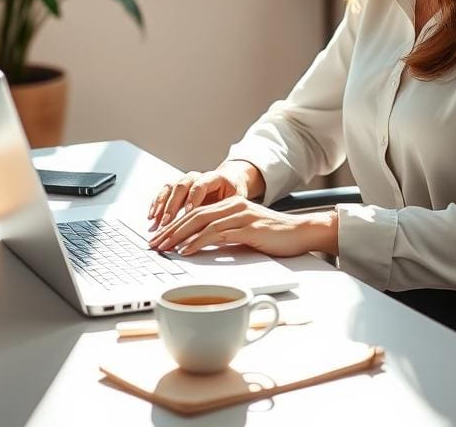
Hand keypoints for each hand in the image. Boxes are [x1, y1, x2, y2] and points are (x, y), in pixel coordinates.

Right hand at [147, 161, 263, 231]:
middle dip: (173, 206)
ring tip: (156, 222)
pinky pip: (164, 192)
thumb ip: (228, 210)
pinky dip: (156, 204)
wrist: (231, 181)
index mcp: (214, 177)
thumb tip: (220, 229)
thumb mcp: (237, 200)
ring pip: (170, 188)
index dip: (193, 199)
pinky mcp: (178, 188)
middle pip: (181, 186)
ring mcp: (186, 181)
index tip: (188, 213)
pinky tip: (152, 217)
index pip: (200, 186)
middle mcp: (197, 176)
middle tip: (167, 222)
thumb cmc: (234, 193)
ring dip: (161, 206)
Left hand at [148, 196, 337, 257]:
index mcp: (230, 204)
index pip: (195, 213)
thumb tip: (199, 247)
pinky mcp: (249, 227)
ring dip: (180, 236)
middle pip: (194, 215)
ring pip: (202, 223)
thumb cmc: (274, 236)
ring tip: (165, 248)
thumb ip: (224, 235)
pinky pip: (218, 233)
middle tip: (154, 244)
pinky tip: (188, 250)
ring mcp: (241, 215)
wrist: (301, 233)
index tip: (159, 238)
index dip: (174, 225)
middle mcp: (233, 205)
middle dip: (171, 230)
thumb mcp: (244, 234)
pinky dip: (200, 241)